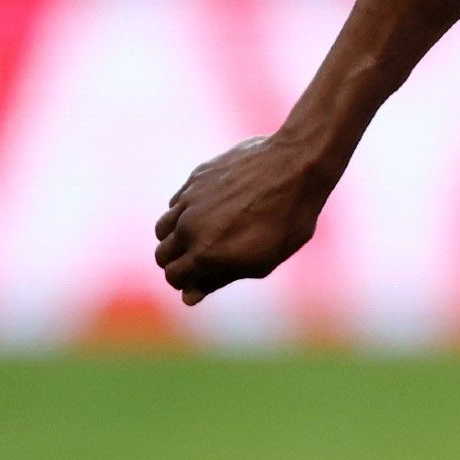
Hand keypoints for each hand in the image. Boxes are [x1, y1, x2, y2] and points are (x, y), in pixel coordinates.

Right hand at [154, 134, 335, 305]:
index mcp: (205, 253)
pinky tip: (213, 208)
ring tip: (205, 234)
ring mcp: (190, 200)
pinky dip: (186, 211)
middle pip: (162, 254)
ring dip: (177, 236)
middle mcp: (190, 227)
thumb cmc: (289, 217)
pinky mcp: (195, 177)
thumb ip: (222, 278)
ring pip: (163, 228)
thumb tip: (189, 296)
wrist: (297, 163)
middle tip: (205, 256)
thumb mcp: (264, 260)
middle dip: (178, 261)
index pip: (173, 277)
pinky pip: (177, 202)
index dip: (187, 281)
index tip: (204, 276)